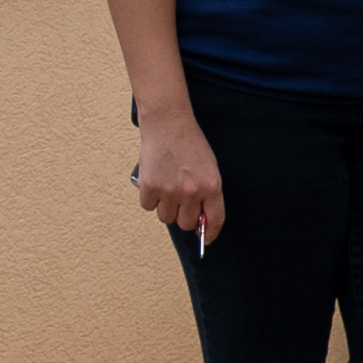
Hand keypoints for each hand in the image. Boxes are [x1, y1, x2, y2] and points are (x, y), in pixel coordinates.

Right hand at [130, 106, 224, 236]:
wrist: (168, 122)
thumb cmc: (190, 144)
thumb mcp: (209, 167)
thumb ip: (207, 194)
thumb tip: (200, 220)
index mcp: (212, 186)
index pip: (214, 220)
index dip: (209, 233)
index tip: (206, 239)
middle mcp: (192, 191)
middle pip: (186, 224)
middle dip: (183, 216)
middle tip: (179, 200)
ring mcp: (170, 190)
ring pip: (166, 218)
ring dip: (165, 207)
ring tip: (166, 186)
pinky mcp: (150, 187)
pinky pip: (148, 207)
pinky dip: (149, 198)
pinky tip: (154, 180)